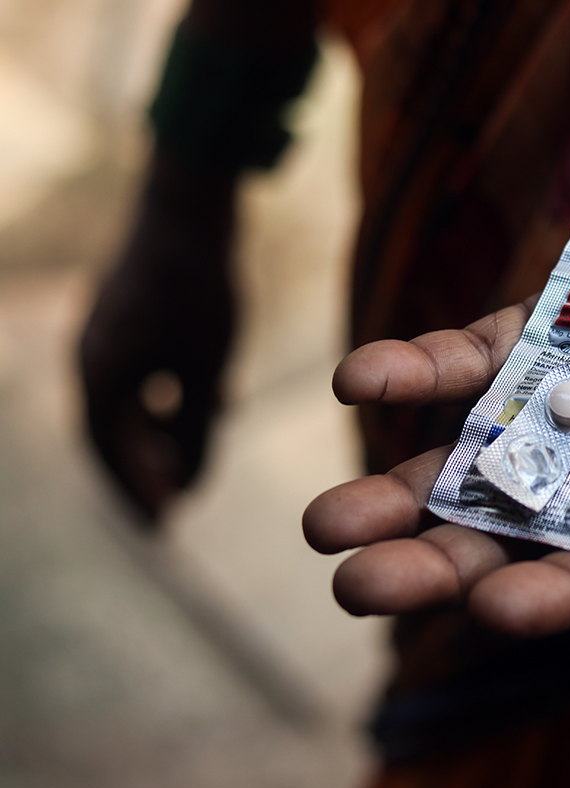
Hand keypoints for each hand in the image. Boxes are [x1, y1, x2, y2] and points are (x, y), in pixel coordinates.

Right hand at [79, 154, 236, 522]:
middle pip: (113, 434)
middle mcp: (90, 359)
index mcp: (101, 377)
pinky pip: (138, 374)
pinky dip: (166, 399)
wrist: (189, 209)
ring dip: (158, 437)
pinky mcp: (124, 316)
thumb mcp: (207, 371)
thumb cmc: (201, 293)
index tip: (164, 529)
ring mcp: (103, 335)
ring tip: (192, 463)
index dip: (139, 493)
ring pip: (127, 404)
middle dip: (145, 472)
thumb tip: (191, 485)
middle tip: (173, 510)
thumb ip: (198, 431)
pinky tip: (211, 404)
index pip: (113, 454)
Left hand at [304, 125, 569, 634]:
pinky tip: (360, 378)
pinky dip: (426, 365)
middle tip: (359, 588)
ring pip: (490, 447)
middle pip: (536, 520)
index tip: (498, 611)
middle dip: (450, 558)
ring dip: (410, 482)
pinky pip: (486, 348)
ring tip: (324, 524)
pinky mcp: (569, 313)